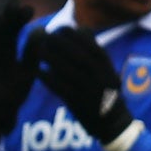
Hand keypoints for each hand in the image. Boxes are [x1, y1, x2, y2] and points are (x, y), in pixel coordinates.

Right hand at [0, 2, 36, 136]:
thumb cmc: (16, 92)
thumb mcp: (29, 71)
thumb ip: (33, 52)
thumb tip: (42, 30)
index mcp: (11, 47)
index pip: (14, 26)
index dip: (19, 16)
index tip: (28, 9)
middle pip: (0, 24)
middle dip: (6, 13)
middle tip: (14, 4)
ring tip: (2, 13)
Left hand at [37, 27, 133, 144]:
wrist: (112, 122)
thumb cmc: (104, 91)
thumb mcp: (106, 69)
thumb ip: (94, 52)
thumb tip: (80, 29)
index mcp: (106, 66)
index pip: (91, 45)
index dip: (74, 35)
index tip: (59, 29)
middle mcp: (100, 76)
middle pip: (78, 55)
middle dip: (60, 44)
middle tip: (45, 36)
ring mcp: (90, 90)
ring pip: (68, 71)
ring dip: (52, 58)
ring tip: (38, 50)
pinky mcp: (79, 103)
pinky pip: (62, 89)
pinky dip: (49, 79)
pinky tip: (38, 71)